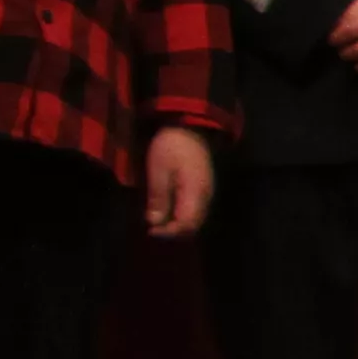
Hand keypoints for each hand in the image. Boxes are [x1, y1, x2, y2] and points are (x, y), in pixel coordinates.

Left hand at [141, 125, 215, 240]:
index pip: (186, 223)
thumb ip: (158, 197)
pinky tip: (169, 211)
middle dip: (174, 231)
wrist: (189, 127)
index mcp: (195, 192)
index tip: (150, 231)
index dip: (169, 232)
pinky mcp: (204, 187)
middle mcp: (205, 196)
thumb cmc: (171, 147)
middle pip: (194, 224)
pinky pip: (196, 210)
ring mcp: (207, 192)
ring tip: (160, 222)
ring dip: (179, 225)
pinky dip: (183, 216)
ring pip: (196, 218)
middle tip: (153, 229)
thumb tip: (155, 222)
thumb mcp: (158, 171)